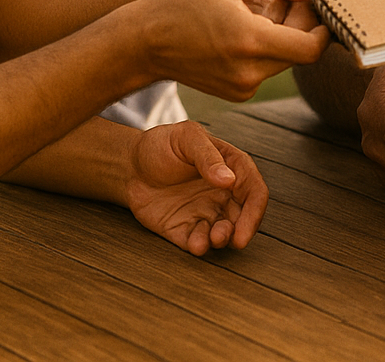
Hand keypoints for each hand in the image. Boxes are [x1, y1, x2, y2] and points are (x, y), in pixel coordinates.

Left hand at [124, 121, 268, 255]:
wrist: (130, 165)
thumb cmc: (162, 145)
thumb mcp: (186, 138)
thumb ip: (208, 157)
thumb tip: (229, 180)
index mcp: (231, 168)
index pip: (254, 191)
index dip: (254, 211)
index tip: (246, 228)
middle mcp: (222, 193)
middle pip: (243, 216)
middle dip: (239, 230)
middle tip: (227, 238)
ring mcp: (204, 212)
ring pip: (223, 232)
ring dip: (221, 240)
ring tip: (211, 240)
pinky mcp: (185, 228)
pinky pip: (198, 241)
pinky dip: (200, 246)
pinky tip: (195, 245)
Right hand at [142, 0, 331, 100]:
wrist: (139, 44)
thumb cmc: (178, 2)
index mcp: (249, 42)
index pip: (312, 47)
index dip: (323, 26)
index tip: (317, 3)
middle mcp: (250, 73)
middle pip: (300, 52)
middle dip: (301, 23)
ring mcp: (242, 87)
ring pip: (284, 60)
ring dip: (284, 33)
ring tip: (262, 4)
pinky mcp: (237, 92)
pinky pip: (266, 68)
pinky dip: (266, 47)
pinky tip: (248, 24)